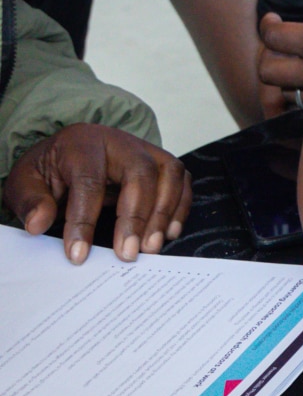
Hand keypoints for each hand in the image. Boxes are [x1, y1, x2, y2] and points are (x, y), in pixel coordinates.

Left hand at [4, 123, 189, 262]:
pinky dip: (180, 207)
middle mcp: (121, 141)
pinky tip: (169, 232)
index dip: (84, 220)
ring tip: (150, 247)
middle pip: (140, 173)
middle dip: (137, 216)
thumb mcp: (26, 182)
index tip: (78, 254)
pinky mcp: (163, 162)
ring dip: (163, 213)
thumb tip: (39, 223)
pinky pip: (183, 181)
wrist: (69, 154)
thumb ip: (30, 201)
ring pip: (169, 174)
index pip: (89, 181)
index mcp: (83, 143)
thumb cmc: (51, 170)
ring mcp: (147, 150)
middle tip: (128, 253)